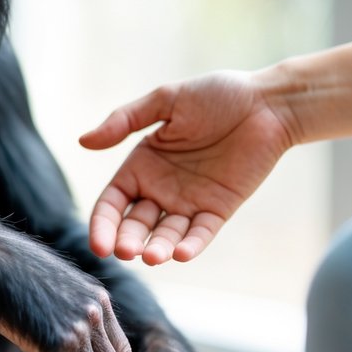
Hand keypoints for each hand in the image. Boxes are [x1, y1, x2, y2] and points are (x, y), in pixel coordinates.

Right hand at [79, 71, 293, 263]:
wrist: (268, 102)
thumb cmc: (217, 95)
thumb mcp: (166, 100)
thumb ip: (125, 120)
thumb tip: (83, 141)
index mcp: (141, 164)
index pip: (113, 202)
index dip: (102, 224)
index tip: (99, 244)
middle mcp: (160, 188)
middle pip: (135, 224)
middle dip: (127, 240)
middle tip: (125, 251)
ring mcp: (189, 202)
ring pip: (166, 234)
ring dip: (157, 248)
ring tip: (153, 256)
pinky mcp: (218, 209)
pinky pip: (201, 232)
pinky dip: (191, 244)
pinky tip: (181, 254)